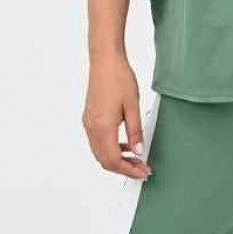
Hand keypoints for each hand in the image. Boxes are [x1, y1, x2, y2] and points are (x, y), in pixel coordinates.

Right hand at [82, 52, 151, 179]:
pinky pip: (98, 142)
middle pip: (105, 161)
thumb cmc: (119, 78)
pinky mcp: (89, 118)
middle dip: (124, 168)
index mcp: (102, 127)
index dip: (129, 170)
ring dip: (117, 160)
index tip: (143, 172)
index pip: (113, 160)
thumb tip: (138, 150)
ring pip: (100, 153)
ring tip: (137, 159)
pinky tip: (125, 144)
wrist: (105, 61)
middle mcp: (92, 128)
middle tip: (142, 169)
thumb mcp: (133, 106)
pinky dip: (111, 149)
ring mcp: (88, 123)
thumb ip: (135, 131)